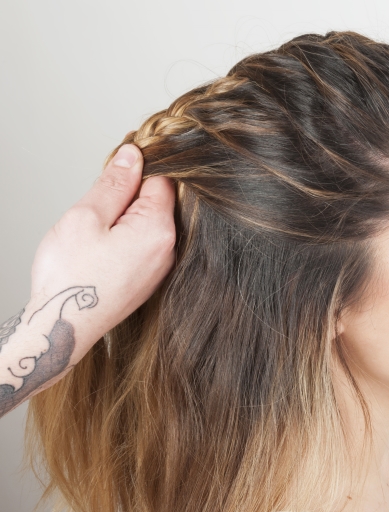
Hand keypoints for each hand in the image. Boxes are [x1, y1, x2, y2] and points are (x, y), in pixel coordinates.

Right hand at [30, 144, 175, 343]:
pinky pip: (145, 245)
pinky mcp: (150, 278)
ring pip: (150, 224)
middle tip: (99, 210)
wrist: (64, 326)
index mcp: (159, 230)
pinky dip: (127, 239)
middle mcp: (169, 250)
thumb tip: (134, 155)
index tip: (114, 175)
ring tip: (98, 235)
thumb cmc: (72, 276)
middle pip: (159, 202)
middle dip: (131, 196)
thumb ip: (115, 183)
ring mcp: (161, 267)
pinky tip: (104, 251)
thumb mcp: (87, 216)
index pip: (163, 180)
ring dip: (126, 219)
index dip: (138, 169)